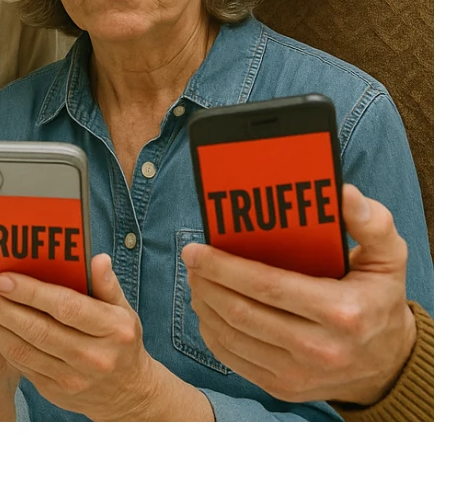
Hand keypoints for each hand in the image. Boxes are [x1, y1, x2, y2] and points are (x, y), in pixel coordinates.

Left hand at [0, 253, 211, 420]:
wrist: (127, 395)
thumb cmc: (121, 341)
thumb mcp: (124, 310)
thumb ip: (107, 285)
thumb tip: (96, 259)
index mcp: (111, 330)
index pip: (65, 307)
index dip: (32, 293)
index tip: (2, 278)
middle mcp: (92, 357)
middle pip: (38, 330)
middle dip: (1, 308)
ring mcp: (72, 378)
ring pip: (24, 350)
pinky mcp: (56, 391)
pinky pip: (23, 365)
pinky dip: (1, 343)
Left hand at [183, 183, 417, 405]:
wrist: (389, 363)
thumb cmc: (380, 298)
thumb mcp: (389, 256)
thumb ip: (372, 222)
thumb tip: (343, 193)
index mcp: (340, 311)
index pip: (267, 286)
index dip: (225, 267)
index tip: (198, 249)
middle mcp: (319, 349)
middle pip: (242, 313)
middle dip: (207, 282)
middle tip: (191, 259)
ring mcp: (299, 374)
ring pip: (233, 338)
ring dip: (205, 305)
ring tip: (196, 279)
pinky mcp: (285, 389)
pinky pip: (236, 361)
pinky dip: (213, 334)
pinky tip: (208, 310)